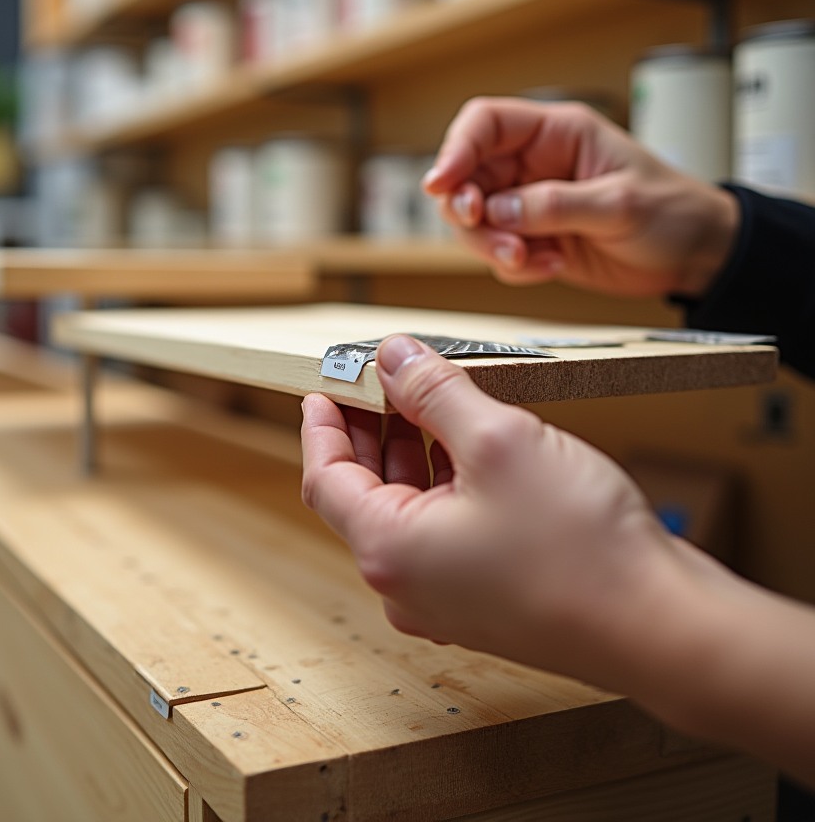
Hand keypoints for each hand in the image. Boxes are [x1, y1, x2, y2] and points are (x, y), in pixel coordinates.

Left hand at [301, 334, 709, 690]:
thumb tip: (394, 356)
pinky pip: (443, 531)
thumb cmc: (582, 548)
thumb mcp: (498, 439)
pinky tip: (469, 447)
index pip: (325, 477)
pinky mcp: (483, 598)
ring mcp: (444, 598)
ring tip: (429, 402)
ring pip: (407, 510)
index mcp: (389, 550)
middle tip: (383, 381)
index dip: (322, 424)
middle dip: (370, 431)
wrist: (663, 629)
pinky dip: (445, 484)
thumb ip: (434, 392)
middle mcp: (406, 584)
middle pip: (364, 492)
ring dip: (412, 453)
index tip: (324, 385)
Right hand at [422, 97, 738, 297]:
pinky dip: (513, 267)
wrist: (696, 255)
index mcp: (556, 134)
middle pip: (467, 178)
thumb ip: (555, 205)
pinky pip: (497, 252)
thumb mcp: (619, 204)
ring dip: (490, 246)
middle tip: (492, 235)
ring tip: (529, 259)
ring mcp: (529, 203)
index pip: (486, 124)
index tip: (441, 184)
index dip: (455, 149)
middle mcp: (534, 165)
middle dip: (469, 212)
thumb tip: (498, 211)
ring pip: (475, 220)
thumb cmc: (673, 211)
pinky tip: (550, 267)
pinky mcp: (532, 238)